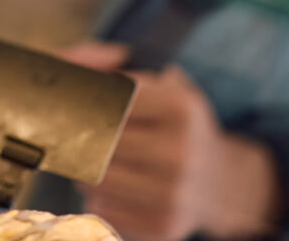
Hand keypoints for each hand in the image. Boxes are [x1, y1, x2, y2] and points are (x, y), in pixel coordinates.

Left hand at [61, 42, 281, 240]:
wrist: (219, 181)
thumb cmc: (176, 125)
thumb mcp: (158, 85)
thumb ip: (104, 64)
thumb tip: (69, 64)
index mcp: (178, 107)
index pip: (105, 101)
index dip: (83, 102)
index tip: (70, 103)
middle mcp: (178, 151)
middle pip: (97, 141)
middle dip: (80, 137)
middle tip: (70, 134)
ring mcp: (172, 193)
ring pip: (95, 178)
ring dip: (84, 169)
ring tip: (93, 160)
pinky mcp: (162, 225)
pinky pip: (104, 208)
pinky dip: (97, 197)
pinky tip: (111, 188)